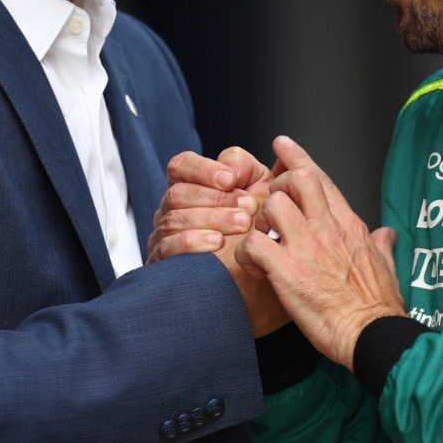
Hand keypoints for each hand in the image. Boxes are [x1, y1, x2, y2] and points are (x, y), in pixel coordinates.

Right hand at [149, 146, 288, 336]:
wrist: (265, 293)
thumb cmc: (266, 244)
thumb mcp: (269, 204)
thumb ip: (267, 175)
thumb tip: (278, 149)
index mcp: (196, 190)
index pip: (182, 166)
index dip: (205, 168)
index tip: (234, 179)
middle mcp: (176, 211)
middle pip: (179, 191)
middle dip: (216, 197)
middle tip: (248, 207)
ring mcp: (166, 237)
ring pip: (174, 216)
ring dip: (211, 217)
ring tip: (242, 224)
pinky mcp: (164, 266)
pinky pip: (167, 247)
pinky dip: (193, 241)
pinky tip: (216, 243)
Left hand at [239, 136, 405, 369]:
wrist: (372, 333)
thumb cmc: (379, 305)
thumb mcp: (387, 265)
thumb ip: (382, 244)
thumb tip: (387, 233)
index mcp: (349, 224)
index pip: (321, 178)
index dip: (297, 157)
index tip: (281, 146)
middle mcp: (327, 227)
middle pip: (297, 179)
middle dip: (277, 184)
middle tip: (269, 204)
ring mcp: (306, 246)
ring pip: (271, 205)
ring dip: (258, 220)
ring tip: (261, 240)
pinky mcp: (286, 270)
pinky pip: (253, 245)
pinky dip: (246, 253)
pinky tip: (253, 267)